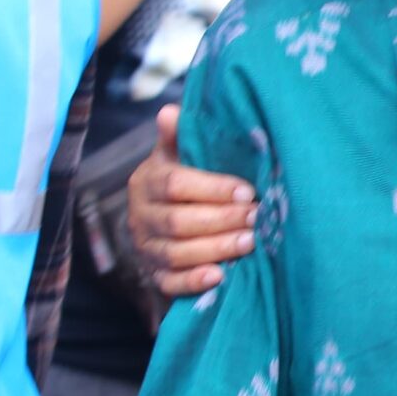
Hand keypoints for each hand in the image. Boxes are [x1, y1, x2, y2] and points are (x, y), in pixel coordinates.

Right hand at [129, 104, 256, 296]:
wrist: (165, 216)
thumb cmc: (185, 179)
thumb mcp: (180, 154)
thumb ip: (179, 136)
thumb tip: (169, 112)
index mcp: (146, 181)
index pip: (174, 184)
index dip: (212, 188)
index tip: (248, 191)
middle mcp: (139, 216)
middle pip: (178, 222)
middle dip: (221, 220)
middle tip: (257, 218)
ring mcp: (145, 248)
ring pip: (176, 253)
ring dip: (216, 249)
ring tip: (250, 243)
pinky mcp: (154, 275)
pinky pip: (169, 283)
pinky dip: (193, 282)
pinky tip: (220, 277)